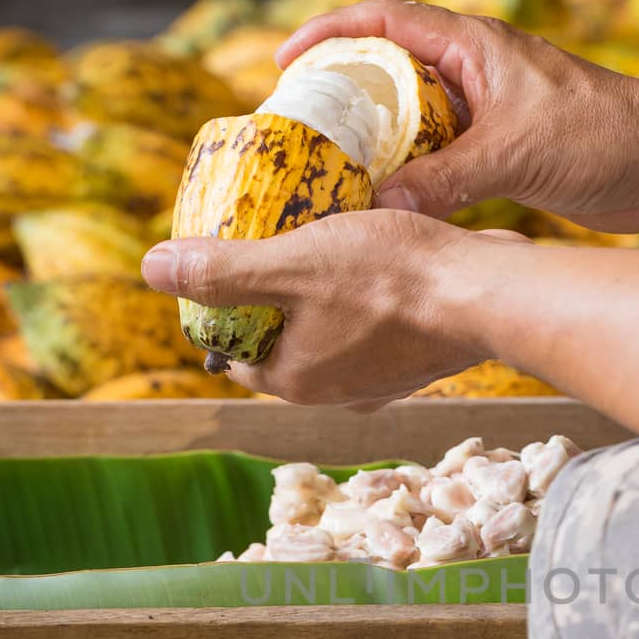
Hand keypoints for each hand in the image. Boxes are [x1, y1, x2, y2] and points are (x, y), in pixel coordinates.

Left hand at [142, 211, 492, 406]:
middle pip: (280, 344)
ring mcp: (380, 381)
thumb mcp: (292, 263)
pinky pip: (370, 329)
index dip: (217, 308)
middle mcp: (336, 394)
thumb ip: (222, 270)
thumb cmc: (391, 278)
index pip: (232, 354)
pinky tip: (368, 258)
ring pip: (326, 335)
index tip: (218, 263)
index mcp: (296, 381)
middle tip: (265, 243)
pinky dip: (360, 299)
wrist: (486, 293)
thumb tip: (151, 269)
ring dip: (316, 297)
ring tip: (315, 244)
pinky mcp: (417, 358)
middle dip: (268, 299)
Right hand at [275, 0, 638, 231]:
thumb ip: (447, 180)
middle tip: (297, 131)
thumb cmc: (606, 137)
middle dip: (341, 96)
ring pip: (412, 122)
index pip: (385, 22)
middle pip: (389, 72)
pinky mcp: (503, 152)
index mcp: (474, 46)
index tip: (286, 63)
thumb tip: (381, 207)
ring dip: (374, 144)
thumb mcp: (517, 155)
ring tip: (328, 175)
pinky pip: (440, 159)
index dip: (330, 34)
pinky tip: (386, 207)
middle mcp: (476, 73)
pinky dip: (410, 178)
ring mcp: (488, 113)